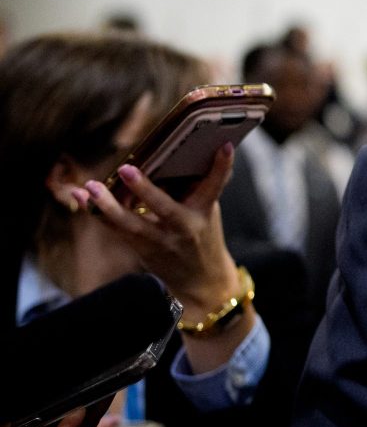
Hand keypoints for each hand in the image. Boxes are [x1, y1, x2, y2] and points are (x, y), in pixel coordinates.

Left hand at [72, 144, 238, 313]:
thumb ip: (196, 188)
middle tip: (125, 169)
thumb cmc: (202, 235)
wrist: (200, 280)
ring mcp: (160, 241)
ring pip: (130, 224)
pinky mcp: (140, 248)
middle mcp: (183, 227)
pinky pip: (114, 228)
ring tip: (90, 187)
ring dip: (107, 205)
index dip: (221, 167)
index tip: (225, 147)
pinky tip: (80, 197)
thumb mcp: (207, 212)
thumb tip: (181, 154)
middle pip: (164, 208)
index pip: (215, 186)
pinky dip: (96, 212)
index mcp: (203, 212)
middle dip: (145, 189)